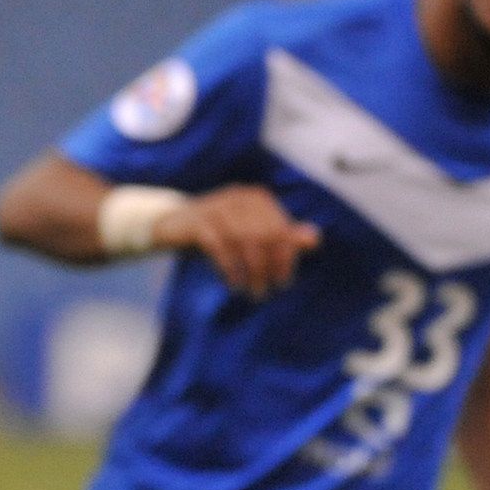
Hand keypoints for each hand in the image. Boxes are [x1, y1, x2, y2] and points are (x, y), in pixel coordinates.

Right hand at [150, 184, 320, 295]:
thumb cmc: (219, 232)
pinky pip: (220, 247)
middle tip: (265, 291)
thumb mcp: (252, 234)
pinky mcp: (199, 221)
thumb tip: (316, 238)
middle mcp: (239, 197)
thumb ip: (282, 236)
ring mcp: (218, 207)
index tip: (283, 282)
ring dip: (250, 272)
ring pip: (244, 242)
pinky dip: (229, 269)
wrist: (173, 224)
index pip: (281, 230)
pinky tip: (232, 284)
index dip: (285, 258)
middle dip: (268, 268)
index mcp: (258, 198)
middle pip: (264, 237)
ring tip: (251, 292)